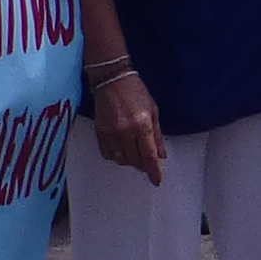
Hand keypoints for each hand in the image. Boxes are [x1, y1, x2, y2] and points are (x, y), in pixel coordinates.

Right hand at [92, 69, 166, 184]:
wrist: (112, 79)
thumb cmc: (135, 91)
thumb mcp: (153, 110)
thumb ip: (157, 135)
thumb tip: (161, 155)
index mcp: (142, 124)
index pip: (149, 155)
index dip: (154, 171)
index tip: (156, 180)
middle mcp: (126, 130)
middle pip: (135, 160)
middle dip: (142, 164)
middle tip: (146, 162)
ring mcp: (111, 132)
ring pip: (121, 159)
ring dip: (129, 161)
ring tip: (134, 153)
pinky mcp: (100, 132)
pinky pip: (108, 154)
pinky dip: (116, 156)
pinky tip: (121, 149)